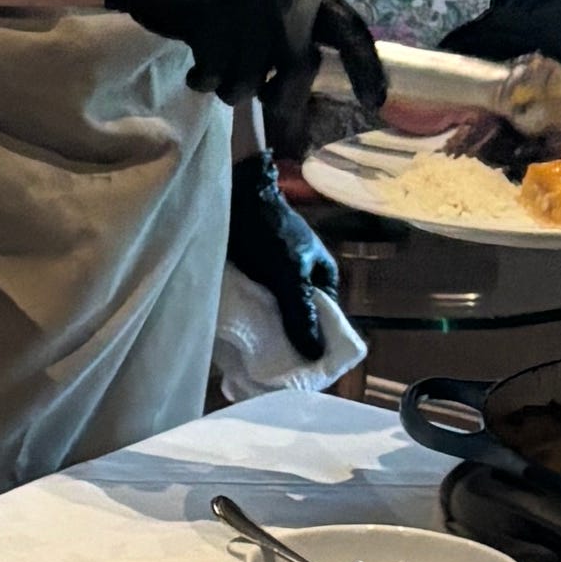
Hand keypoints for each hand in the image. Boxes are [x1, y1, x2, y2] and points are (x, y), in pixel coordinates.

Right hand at [98, 0, 390, 153]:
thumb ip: (290, 39)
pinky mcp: (210, 16)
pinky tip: (196, 65)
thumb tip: (304, 105)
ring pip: (250, 80)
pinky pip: (215, 75)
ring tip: (216, 65)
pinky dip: (203, 80)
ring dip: (230, 86)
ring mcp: (247, 4)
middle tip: (261, 99)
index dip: (365, 67)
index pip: (348, 30)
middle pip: (298, 68)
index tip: (376, 101)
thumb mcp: (265, 1)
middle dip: (279, 96)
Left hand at [223, 148, 347, 365]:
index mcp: (323, 274)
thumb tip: (315, 354)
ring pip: (275, 310)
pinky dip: (247, 315)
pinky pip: (254, 301)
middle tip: (273, 366)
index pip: (326, 317)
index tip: (301, 367)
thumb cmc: (269, 231)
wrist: (234, 194)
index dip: (317, 341)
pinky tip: (237, 333)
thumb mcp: (289, 275)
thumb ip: (301, 312)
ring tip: (253, 356)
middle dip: (288, 337)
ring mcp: (276, 274)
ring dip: (265, 328)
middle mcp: (303, 275)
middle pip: (299, 316)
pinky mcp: (252, 273)